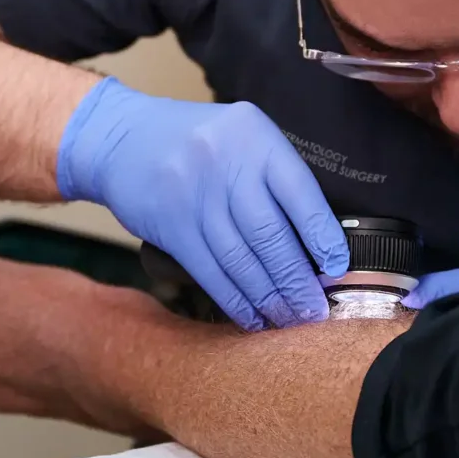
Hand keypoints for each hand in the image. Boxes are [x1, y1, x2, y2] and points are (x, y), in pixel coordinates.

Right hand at [56, 78, 348, 329]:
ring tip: (289, 321)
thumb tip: (319, 242)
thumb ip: (275, 176)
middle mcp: (226, 163)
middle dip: (297, 282)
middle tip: (315, 312)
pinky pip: (209, 271)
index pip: (300, 194)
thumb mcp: (242, 136)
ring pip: (241, 259)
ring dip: (268, 298)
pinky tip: (252, 317)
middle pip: (270, 235)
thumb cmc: (198, 142)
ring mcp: (194, 195)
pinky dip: (234, 299)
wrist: (122, 137)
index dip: (323, 237)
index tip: (336, 270)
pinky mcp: (170, 225)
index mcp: (255, 137)